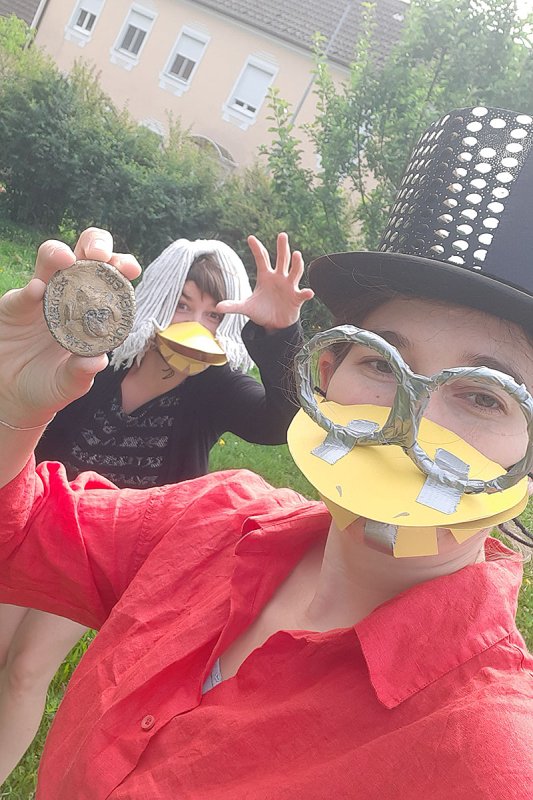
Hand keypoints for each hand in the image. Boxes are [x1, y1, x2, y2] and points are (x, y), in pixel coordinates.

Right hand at [0, 228, 139, 427]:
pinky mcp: (15, 305)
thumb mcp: (68, 385)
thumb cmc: (48, 386)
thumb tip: (97, 361)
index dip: (122, 268)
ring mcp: (41, 297)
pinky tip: (37, 290)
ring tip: (67, 259)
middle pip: (85, 255)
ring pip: (51, 260)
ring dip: (59, 253)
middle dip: (96, 244)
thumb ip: (81, 373)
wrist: (11, 396)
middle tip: (99, 254)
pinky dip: (31, 288)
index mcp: (93, 311)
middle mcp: (69, 296)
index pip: (112, 281)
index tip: (130, 269)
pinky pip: (22, 292)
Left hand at [216, 232, 313, 330]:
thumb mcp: (246, 308)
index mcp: (266, 276)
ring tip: (297, 254)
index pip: (262, 259)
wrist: (275, 324)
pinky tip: (308, 292)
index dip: (256, 249)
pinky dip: (306, 293)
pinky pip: (302, 294)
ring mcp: (289, 286)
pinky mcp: (297, 298)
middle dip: (282, 247)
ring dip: (296, 264)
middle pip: (282, 259)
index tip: (250, 238)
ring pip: (294, 272)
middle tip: (282, 235)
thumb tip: (217, 307)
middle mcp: (279, 277)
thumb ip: (233, 306)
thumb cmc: (262, 311)